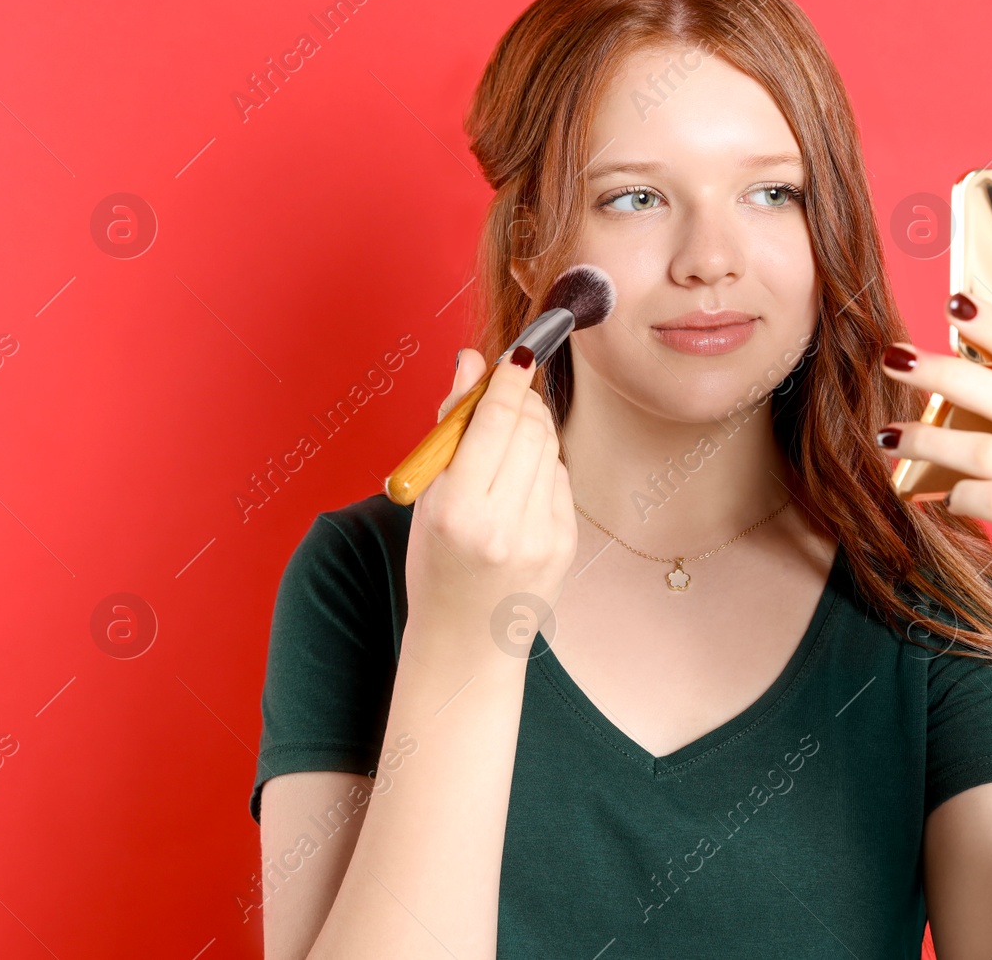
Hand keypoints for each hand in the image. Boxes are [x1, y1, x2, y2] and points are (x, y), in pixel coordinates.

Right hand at [405, 348, 577, 647]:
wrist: (464, 638)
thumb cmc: (436, 562)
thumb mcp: (426, 498)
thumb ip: (449, 426)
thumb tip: (469, 362)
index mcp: (456, 511)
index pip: (493, 423)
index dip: (508, 381)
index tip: (517, 353)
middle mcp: (502, 524)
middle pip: (529, 428)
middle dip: (521, 399)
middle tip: (508, 392)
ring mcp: (540, 536)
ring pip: (550, 447)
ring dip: (532, 428)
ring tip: (507, 441)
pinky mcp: (565, 542)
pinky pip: (561, 477)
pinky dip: (543, 466)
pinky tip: (521, 483)